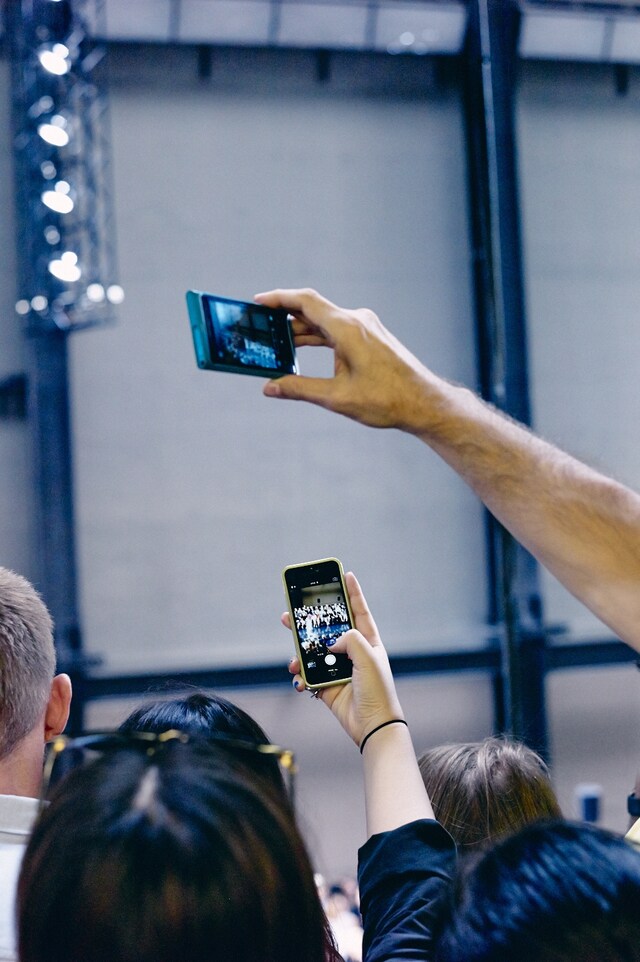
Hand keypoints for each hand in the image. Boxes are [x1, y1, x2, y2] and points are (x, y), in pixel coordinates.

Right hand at [255, 288, 430, 433]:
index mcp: (348, 328)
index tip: (257, 302)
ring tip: (276, 344)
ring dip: (301, 331)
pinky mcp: (371, 336)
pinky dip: (318, 337)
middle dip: (284, 319)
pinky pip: (338, 330)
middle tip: (260, 329)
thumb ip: (300, 389)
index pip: (306, 302)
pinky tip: (303, 350)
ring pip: (325, 322)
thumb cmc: (387, 400)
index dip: (279, 299)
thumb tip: (270, 387)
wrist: (425, 403)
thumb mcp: (337, 398)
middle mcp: (357, 321)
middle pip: (313, 310)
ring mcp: (366, 327)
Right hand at [285, 572, 403, 746]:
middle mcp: (352, 653)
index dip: (353, 593)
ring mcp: (338, 669)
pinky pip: (308, 676)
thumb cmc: (378, 691)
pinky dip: (300, 677)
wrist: (372, 726)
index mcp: (368, 642)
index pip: (359, 611)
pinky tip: (299, 680)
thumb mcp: (368, 657)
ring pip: (313, 653)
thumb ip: (349, 639)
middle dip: (311, 622)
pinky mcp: (327, 686)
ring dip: (299, 653)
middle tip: (294, 611)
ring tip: (291, 656)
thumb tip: (331, 641)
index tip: (346, 574)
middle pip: (328, 630)